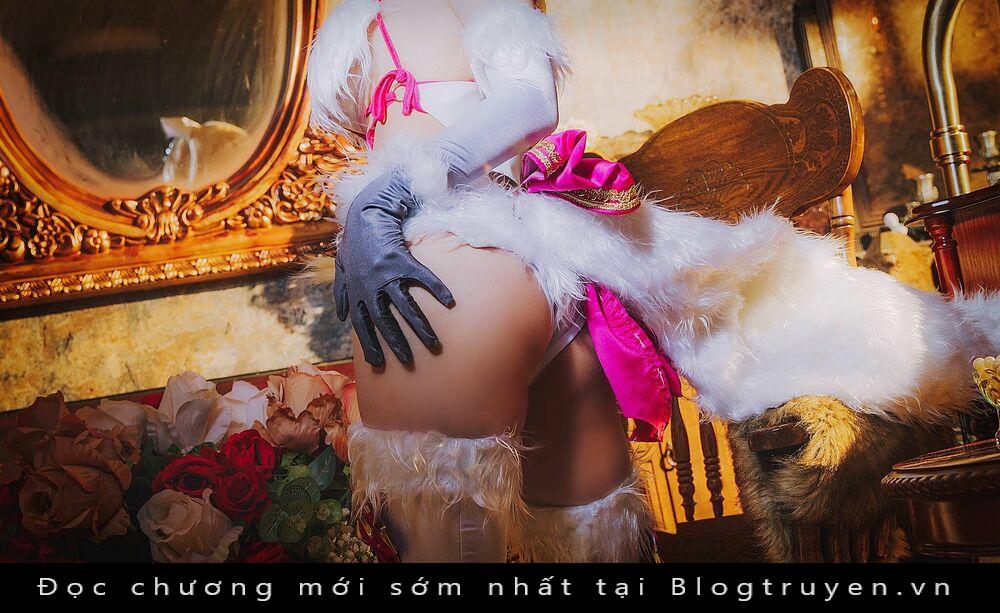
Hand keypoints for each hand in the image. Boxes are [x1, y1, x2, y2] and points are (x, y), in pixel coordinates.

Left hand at [334, 170, 454, 366]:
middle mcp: (370, 286)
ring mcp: (386, 274)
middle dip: (395, 343)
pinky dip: (437, 289)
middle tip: (408, 361)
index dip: (369, 344)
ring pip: (405, 306)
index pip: (362, 324)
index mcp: (357, 290)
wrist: (367, 211)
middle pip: (384, 321)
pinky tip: (450, 302)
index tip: (377, 364)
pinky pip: (423, 279)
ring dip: (420, 326)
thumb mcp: (342, 266)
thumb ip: (342, 292)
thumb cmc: (356, 239)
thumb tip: (341, 317)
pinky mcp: (402, 260)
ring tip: (433, 343)